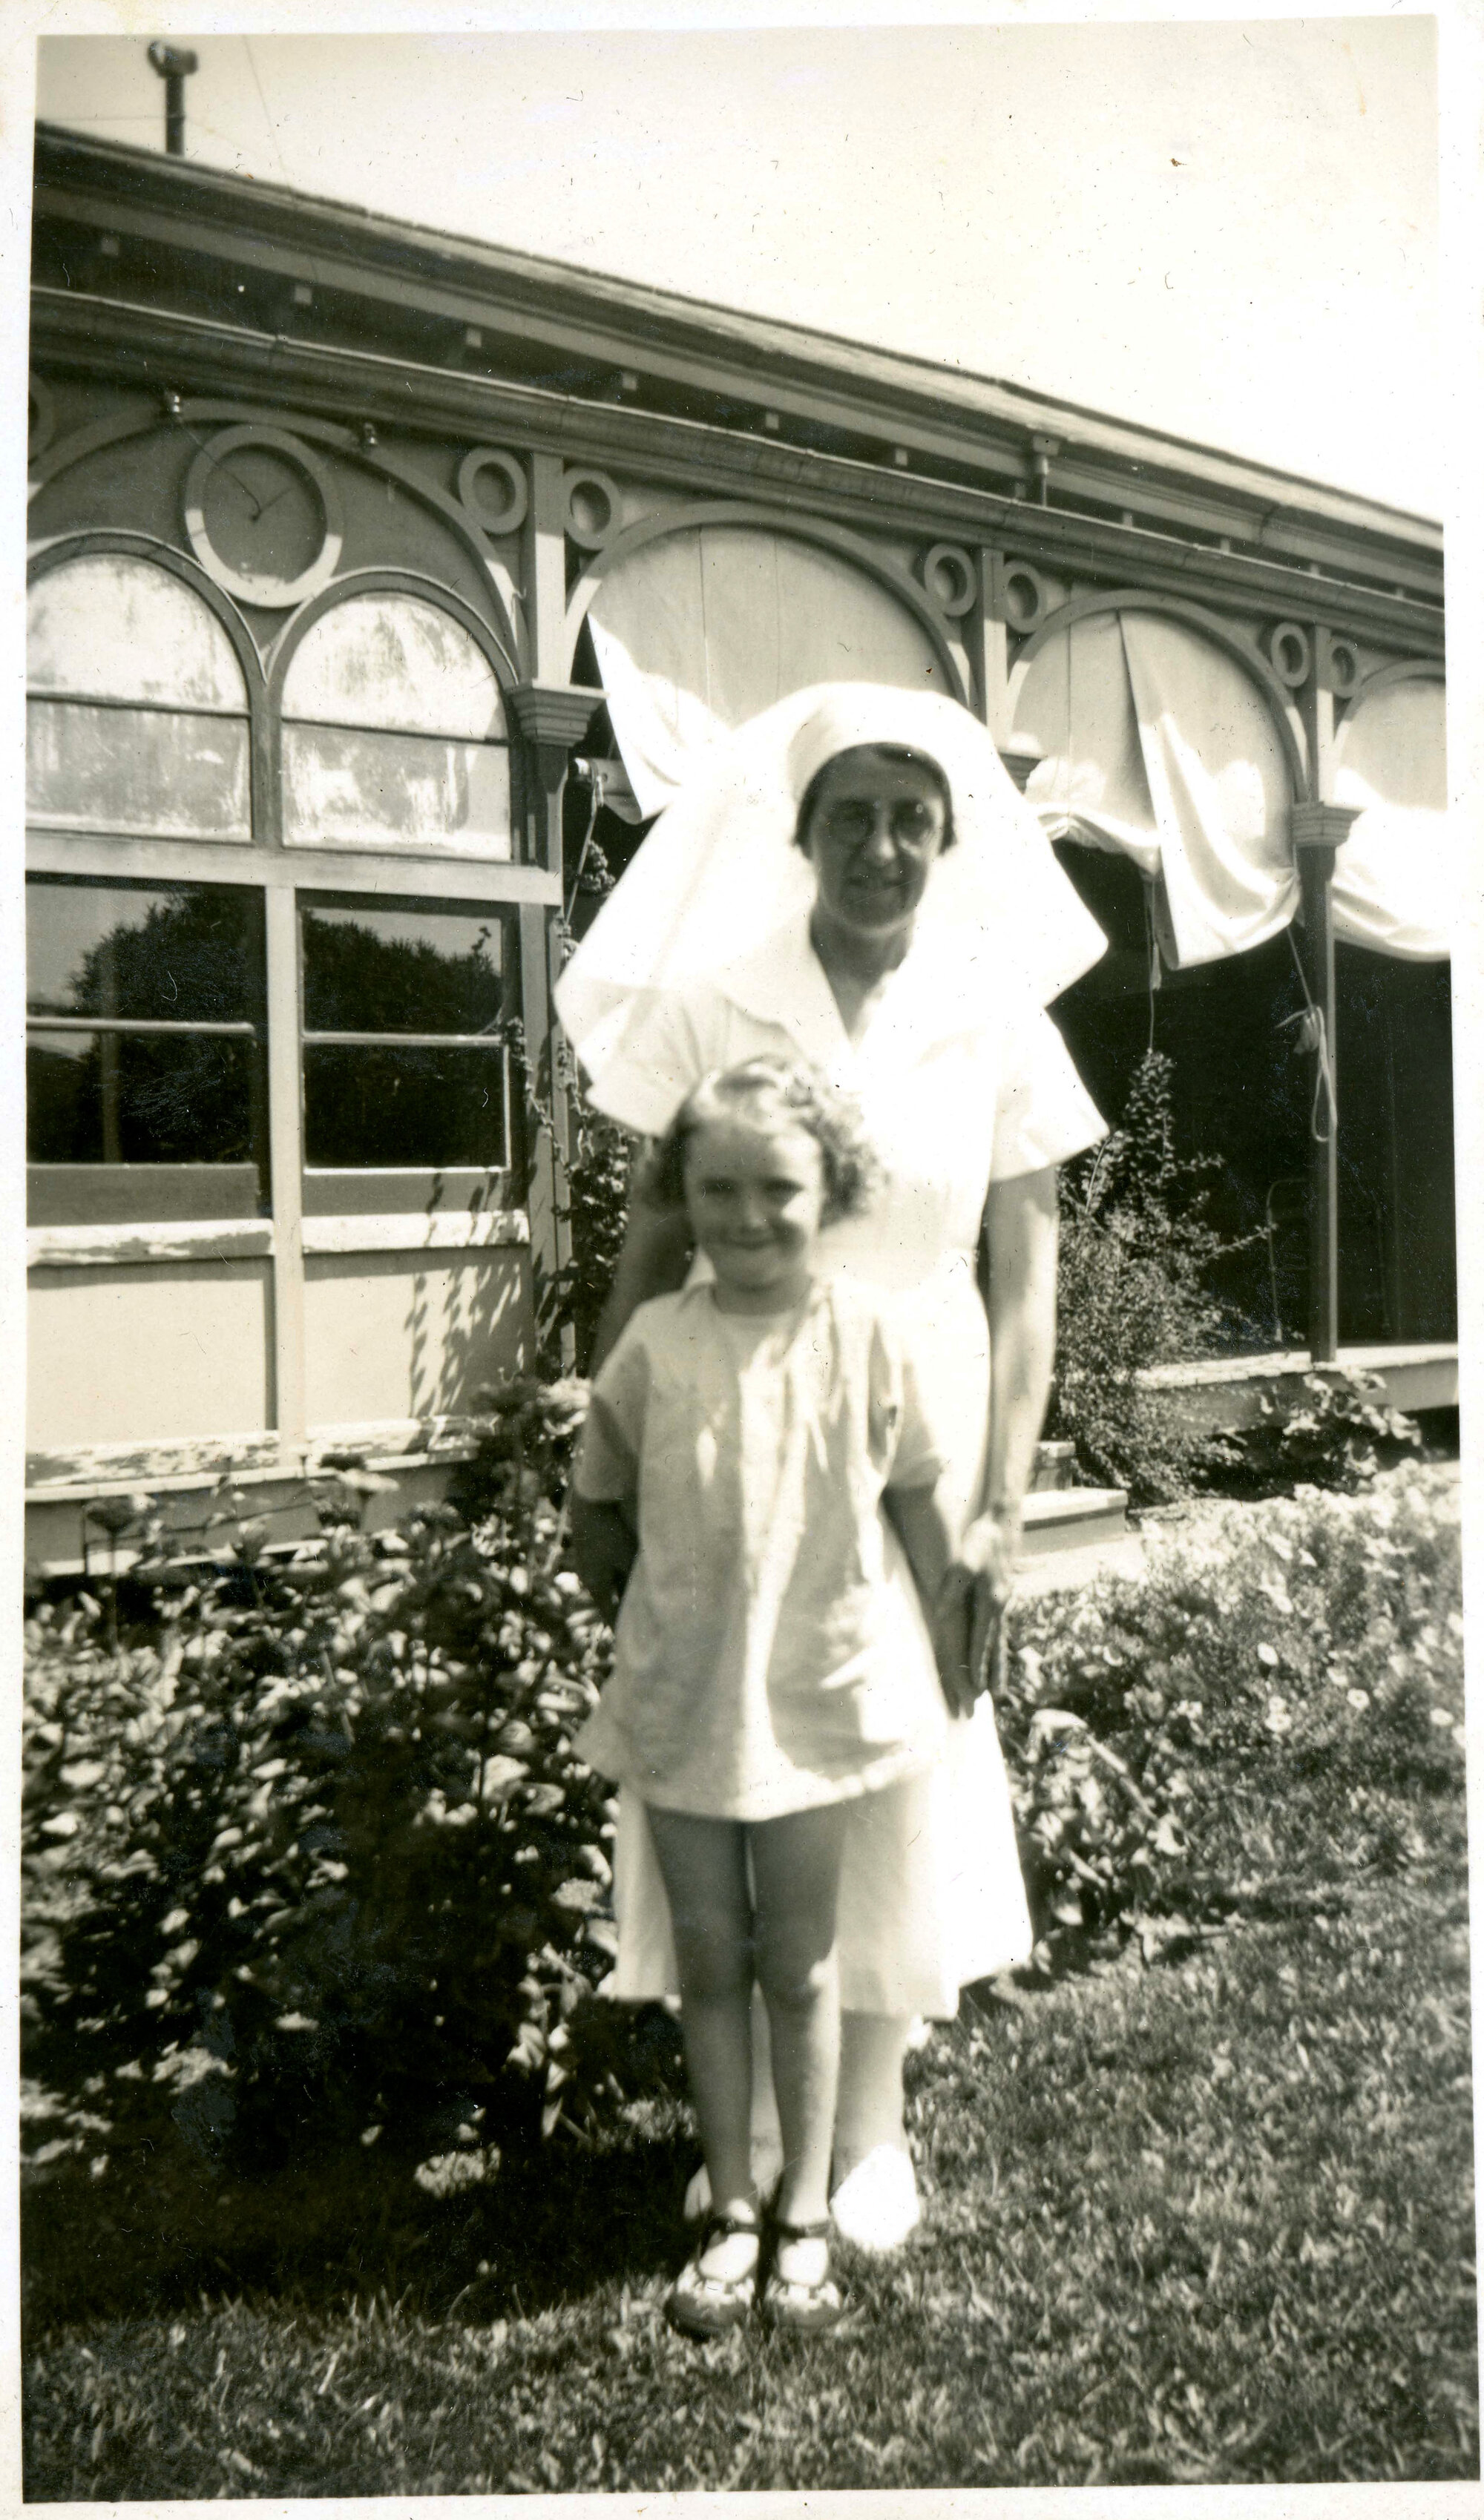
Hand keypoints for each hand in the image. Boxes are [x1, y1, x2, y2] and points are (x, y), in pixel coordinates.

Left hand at [936, 1509, 1019, 1714]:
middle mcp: (1001, 1606)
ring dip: (998, 1665)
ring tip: (998, 1689)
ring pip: (999, 1640)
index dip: (976, 1666)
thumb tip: (940, 1612)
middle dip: (992, 1674)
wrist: (1002, 1521)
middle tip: (992, 1701)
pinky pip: (999, 1629)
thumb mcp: (963, 1560)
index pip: (980, 1642)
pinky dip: (998, 1647)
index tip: (974, 1689)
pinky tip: (997, 1654)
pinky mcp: (1002, 1595)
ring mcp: (1004, 1601)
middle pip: (994, 1647)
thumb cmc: (980, 1539)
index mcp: (991, 1601)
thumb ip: (953, 1588)